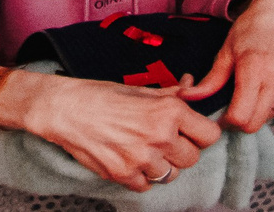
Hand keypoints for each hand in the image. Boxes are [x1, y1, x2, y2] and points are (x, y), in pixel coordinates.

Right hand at [13, 74, 225, 193]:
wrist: (64, 109)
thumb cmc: (100, 94)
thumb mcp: (139, 89)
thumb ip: (171, 93)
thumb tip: (192, 87)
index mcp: (167, 111)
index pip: (209, 135)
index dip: (200, 133)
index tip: (190, 131)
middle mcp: (160, 136)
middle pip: (192, 158)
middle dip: (180, 150)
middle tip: (161, 139)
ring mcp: (142, 159)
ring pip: (171, 175)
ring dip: (161, 165)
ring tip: (142, 149)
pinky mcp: (125, 176)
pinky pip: (147, 185)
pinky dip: (140, 176)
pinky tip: (127, 159)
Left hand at [199, 0, 273, 131]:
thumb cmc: (250, 29)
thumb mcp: (225, 52)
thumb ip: (210, 80)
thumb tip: (186, 96)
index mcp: (254, 68)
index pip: (241, 116)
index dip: (228, 121)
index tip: (222, 116)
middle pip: (257, 122)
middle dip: (243, 122)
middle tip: (234, 111)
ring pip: (272, 114)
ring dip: (259, 110)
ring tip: (251, 93)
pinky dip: (273, 100)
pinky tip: (266, 85)